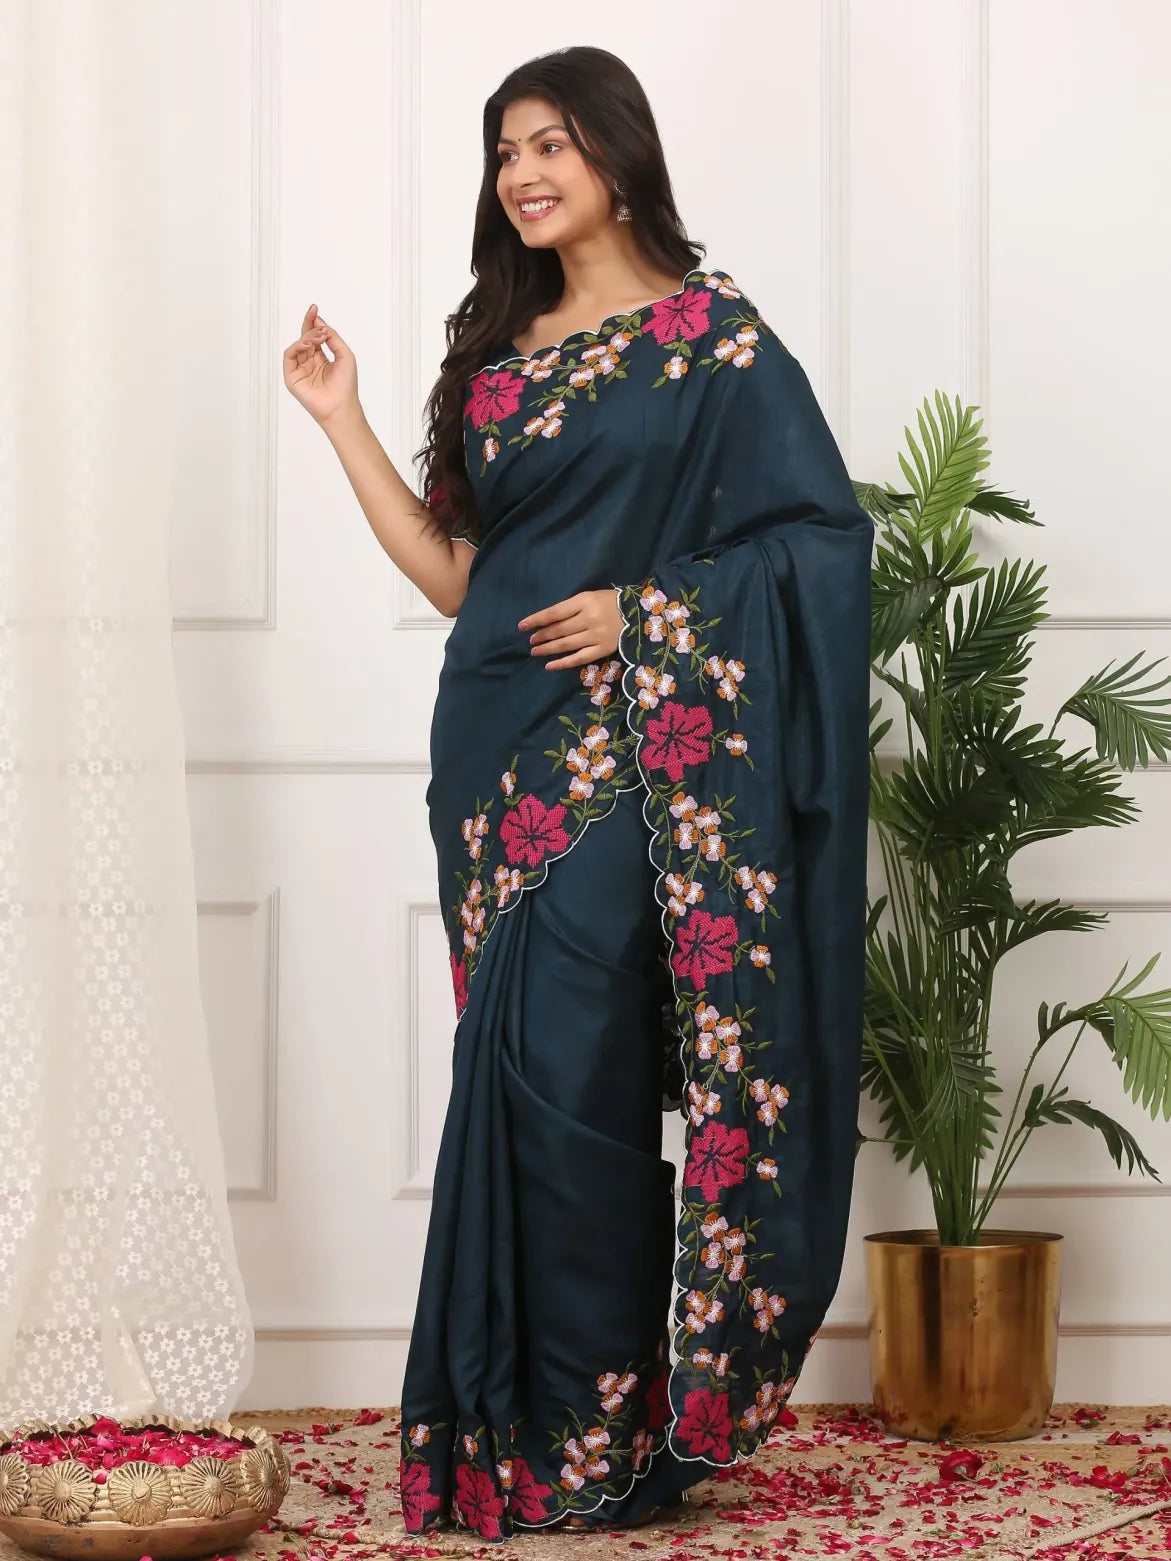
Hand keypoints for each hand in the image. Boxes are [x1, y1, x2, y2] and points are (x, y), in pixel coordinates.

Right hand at [282, 304, 359, 425]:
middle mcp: (309, 363)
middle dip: (309, 325)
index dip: (313, 321)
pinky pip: (289, 355)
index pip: (313, 336)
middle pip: (304, 338)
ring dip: (307, 337)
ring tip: (318, 337)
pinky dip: (297, 346)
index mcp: (320, 359)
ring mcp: (299, 370)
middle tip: (316, 319)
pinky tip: (309, 345)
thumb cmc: (346, 385)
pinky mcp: (291, 377)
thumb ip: (332, 337)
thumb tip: (319, 321)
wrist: (341, 406)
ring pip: (297, 345)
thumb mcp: (344, 354)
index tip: (314, 307)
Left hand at [519, 589, 622, 669]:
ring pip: (566, 644)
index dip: (536, 619)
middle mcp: (589, 618)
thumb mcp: (590, 597)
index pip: (554, 612)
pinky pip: (579, 658)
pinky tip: (550, 665)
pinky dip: (563, 663)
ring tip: (535, 651)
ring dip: (548, 648)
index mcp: (585, 601)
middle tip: (531, 641)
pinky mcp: (603, 650)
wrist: (639, 612)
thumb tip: (549, 621)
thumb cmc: (611, 602)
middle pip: (559, 629)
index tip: (522, 626)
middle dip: (542, 636)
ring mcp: (596, 636)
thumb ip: (571, 607)